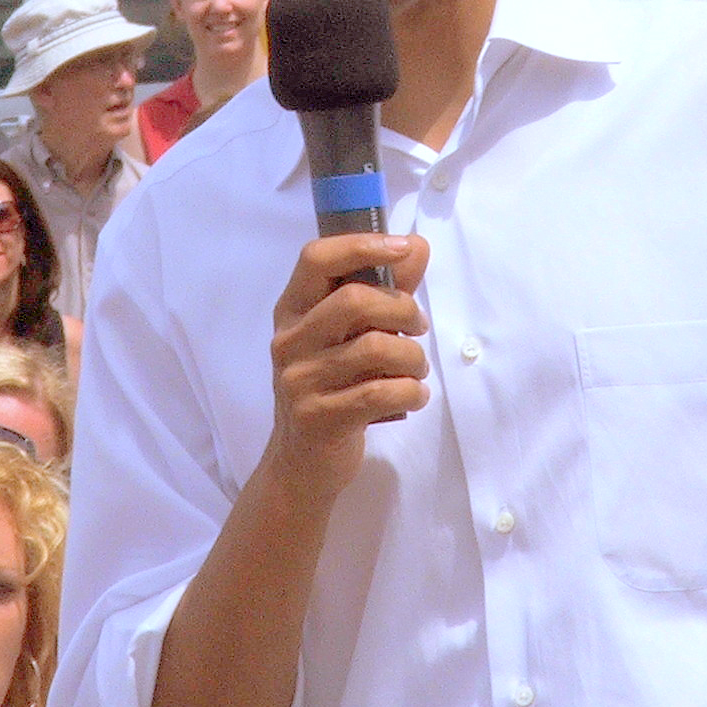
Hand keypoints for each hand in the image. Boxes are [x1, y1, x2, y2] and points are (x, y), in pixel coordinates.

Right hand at [260, 233, 430, 505]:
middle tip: (418, 327)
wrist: (301, 462)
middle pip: (355, 301)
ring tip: (416, 370)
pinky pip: (381, 393)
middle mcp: (289, 341)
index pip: (315, 259)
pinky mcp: (319, 418)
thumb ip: (382, 289)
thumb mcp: (348, 335)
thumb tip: (417, 246)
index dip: (361, 244)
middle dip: (403, 309)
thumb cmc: (331, 386)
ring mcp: (299, 381)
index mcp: (292, 311)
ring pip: (376, 349)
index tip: (404, 246)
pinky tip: (412, 396)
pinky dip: (411, 392)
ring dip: (414, 358)